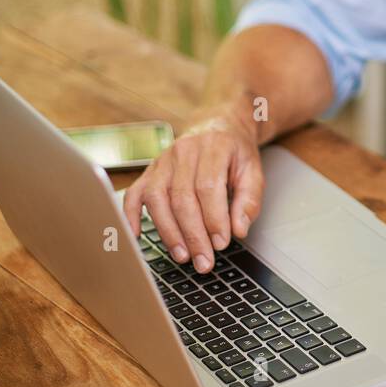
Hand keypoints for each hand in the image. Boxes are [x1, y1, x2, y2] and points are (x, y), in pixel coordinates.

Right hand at [122, 103, 263, 272]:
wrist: (220, 125)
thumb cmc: (236, 152)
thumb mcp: (253, 170)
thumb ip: (249, 200)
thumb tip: (238, 230)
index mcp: (213, 147)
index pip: (208, 187)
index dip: (213, 218)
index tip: (221, 243)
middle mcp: (183, 151)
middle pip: (181, 197)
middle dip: (192, 234)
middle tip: (203, 261)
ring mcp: (163, 160)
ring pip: (157, 198)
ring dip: (168, 232)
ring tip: (182, 256)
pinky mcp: (150, 170)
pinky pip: (134, 193)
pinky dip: (132, 216)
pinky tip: (137, 236)